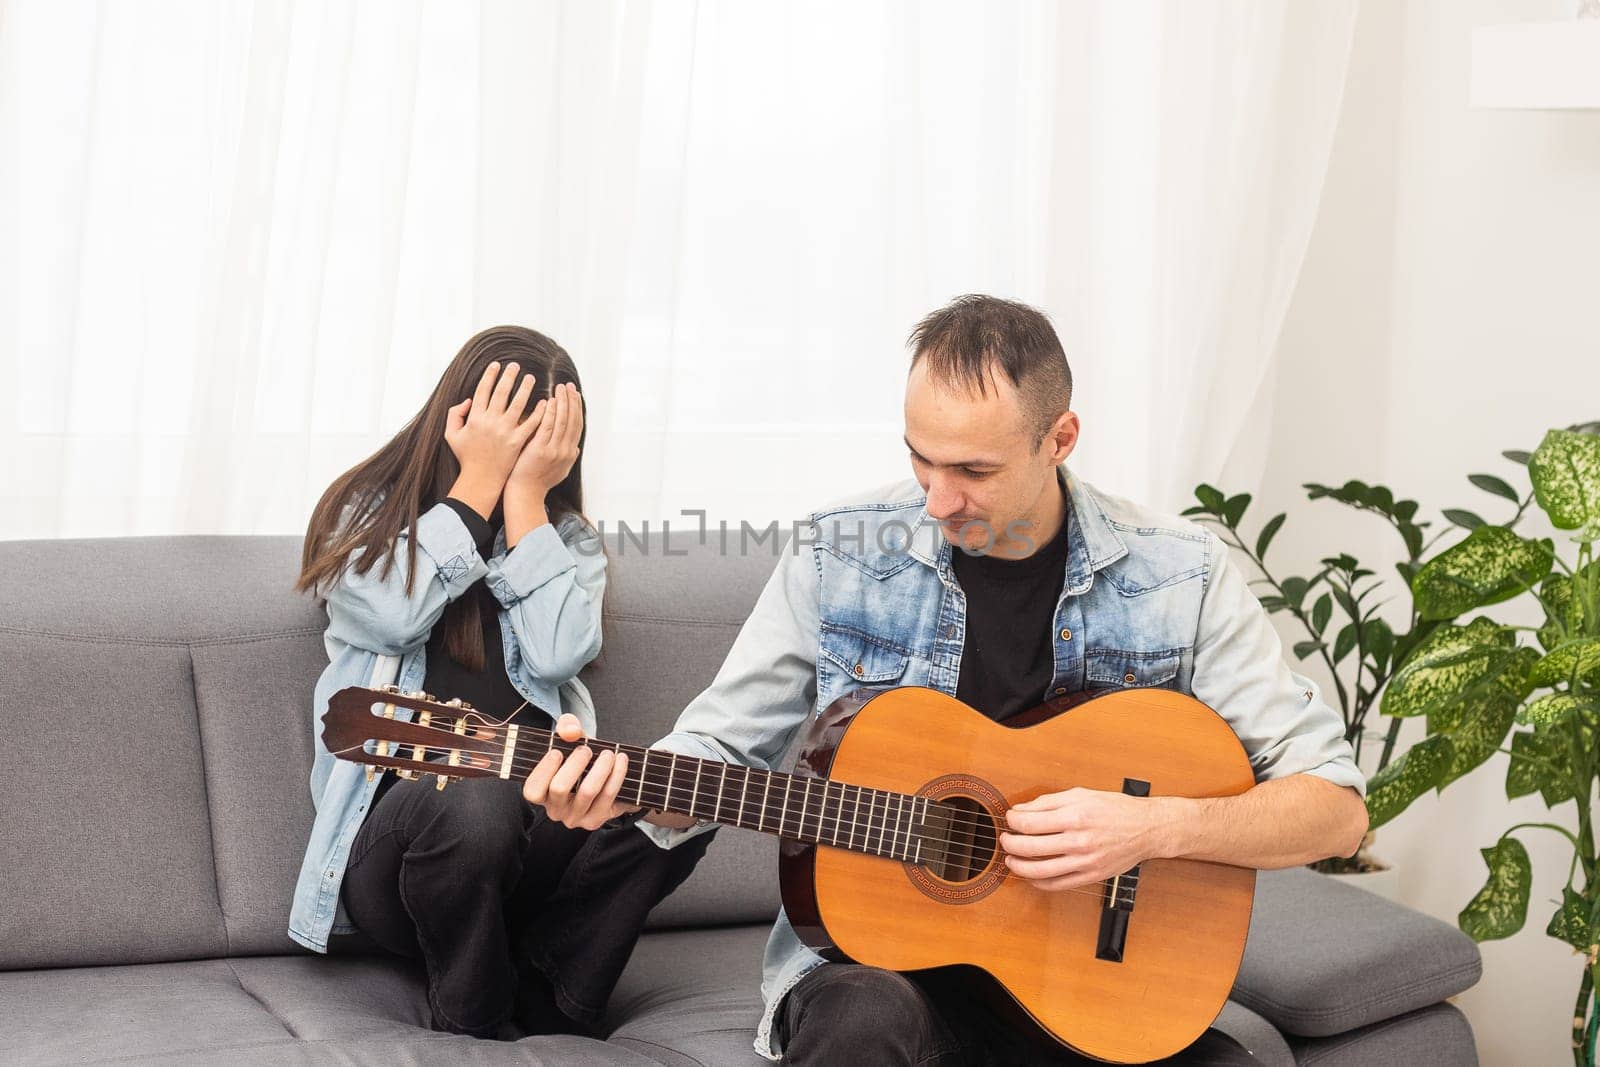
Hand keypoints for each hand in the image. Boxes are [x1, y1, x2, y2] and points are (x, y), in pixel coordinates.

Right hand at [443, 362, 538, 516]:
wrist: (480, 479)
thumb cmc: (467, 457)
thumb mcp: (451, 435)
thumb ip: (454, 415)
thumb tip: (468, 400)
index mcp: (474, 418)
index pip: (483, 390)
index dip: (490, 375)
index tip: (496, 365)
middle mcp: (490, 422)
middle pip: (501, 392)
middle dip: (509, 376)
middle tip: (516, 365)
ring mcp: (505, 431)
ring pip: (518, 404)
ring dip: (525, 389)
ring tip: (531, 378)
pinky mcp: (517, 441)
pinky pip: (531, 423)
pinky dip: (539, 412)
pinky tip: (545, 402)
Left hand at [507, 382, 582, 498]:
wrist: (525, 494)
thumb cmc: (537, 481)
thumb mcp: (559, 471)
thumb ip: (567, 457)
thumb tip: (575, 448)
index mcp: (570, 453)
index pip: (577, 425)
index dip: (577, 408)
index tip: (575, 394)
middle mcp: (566, 451)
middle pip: (572, 420)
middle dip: (572, 401)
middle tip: (569, 385)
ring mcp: (554, 450)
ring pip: (562, 421)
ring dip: (562, 402)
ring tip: (560, 388)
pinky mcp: (541, 450)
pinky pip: (547, 427)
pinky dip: (550, 413)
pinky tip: (549, 401)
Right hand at [522, 713, 640, 829]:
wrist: (605, 774)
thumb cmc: (581, 758)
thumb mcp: (571, 739)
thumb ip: (567, 727)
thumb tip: (571, 731)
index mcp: (541, 793)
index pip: (532, 790)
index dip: (543, 771)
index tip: (557, 752)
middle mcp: (555, 810)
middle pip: (559, 788)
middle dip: (575, 764)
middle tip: (586, 750)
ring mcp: (575, 818)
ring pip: (587, 792)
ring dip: (600, 768)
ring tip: (609, 753)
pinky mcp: (596, 819)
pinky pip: (607, 796)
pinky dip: (616, 775)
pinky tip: (621, 760)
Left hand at [998, 787, 1169, 891]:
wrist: (1146, 829)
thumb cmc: (1114, 808)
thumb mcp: (1081, 794)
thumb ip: (1048, 802)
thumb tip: (1021, 809)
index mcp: (1075, 816)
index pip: (1030, 823)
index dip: (1012, 822)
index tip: (1010, 819)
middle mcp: (1079, 840)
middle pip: (1030, 847)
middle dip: (1010, 844)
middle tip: (1005, 839)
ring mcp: (1085, 861)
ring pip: (1040, 871)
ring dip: (1018, 866)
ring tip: (1011, 859)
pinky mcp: (1090, 876)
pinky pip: (1057, 885)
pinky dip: (1038, 882)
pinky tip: (1031, 875)